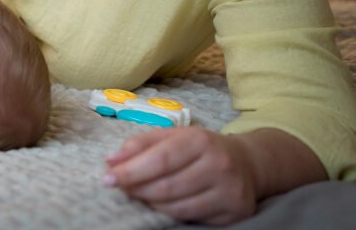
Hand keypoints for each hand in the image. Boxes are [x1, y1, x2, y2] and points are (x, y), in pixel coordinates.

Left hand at [104, 127, 256, 225]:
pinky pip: (193, 219)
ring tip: (139, 195)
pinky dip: (170, 213)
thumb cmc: (200, 147)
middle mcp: (219, 165)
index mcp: (200, 140)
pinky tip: (161, 205)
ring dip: (151, 203)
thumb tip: (111, 161)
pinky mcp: (235, 212)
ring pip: (178, 207)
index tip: (108, 178)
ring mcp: (229, 191)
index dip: (131, 171)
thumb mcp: (172, 136)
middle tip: (120, 188)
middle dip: (137, 189)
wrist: (247, 162)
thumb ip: (140, 145)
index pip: (160, 160)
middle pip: (167, 187)